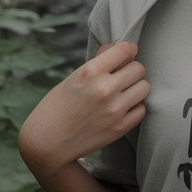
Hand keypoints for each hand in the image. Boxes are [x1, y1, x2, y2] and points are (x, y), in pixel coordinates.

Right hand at [18, 41, 149, 177]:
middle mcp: (104, 89)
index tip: (126, 54)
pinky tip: (122, 108)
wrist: (47, 144)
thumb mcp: (73, 78)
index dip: (128, 50)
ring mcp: (114, 110)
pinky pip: (142, 109)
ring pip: (144, 87)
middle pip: (139, 68)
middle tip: (121, 77)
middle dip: (131, 70)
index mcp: (90, 72)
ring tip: (122, 92)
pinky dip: (134, 107)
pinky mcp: (120, 128)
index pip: (125, 50)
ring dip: (135, 88)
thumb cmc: (56, 108)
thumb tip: (117, 48)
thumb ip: (97, 63)